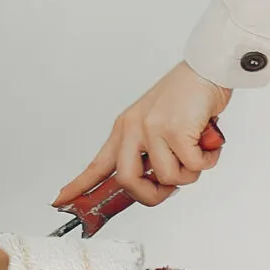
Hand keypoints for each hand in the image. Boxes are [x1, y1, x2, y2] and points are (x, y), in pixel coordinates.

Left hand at [57, 62, 232, 209]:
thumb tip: (154, 184)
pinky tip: (207, 140)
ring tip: (196, 147)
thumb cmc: (187, 97)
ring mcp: (152, 129)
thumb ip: (148, 152)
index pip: (97, 164)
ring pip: (168, 178)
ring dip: (190, 171)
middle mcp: (133, 129)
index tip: (62, 200)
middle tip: (169, 188)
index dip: (79, 186)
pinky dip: (206, 159)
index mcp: (125, 128)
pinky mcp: (175, 131)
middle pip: (127, 182)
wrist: (206, 69)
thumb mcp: (156, 123)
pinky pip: (192, 166)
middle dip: (152, 195)